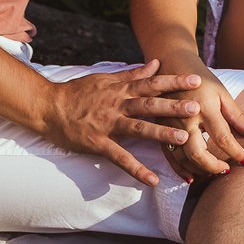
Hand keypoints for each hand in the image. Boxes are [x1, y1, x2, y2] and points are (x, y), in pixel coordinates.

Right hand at [42, 60, 205, 185]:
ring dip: (161, 133)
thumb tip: (155, 63)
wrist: (47, 106)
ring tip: (184, 139)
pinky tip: (152, 180)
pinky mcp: (97, 143)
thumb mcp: (105, 78)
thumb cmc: (76, 92)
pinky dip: (136, 169)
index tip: (196, 81)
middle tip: (197, 108)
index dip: (174, 81)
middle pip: (149, 104)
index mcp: (120, 89)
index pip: (151, 83)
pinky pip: (119, 157)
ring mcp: (107, 124)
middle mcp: (116, 105)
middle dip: (173, 106)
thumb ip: (132, 73)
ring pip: (138, 128)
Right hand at [155, 70, 243, 182]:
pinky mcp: (160, 128)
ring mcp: (170, 124)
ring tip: (213, 173)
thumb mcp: (221, 93)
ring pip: (182, 157)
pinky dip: (180, 169)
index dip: (236, 152)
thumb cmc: (200, 78)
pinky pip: (169, 155)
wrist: (170, 64)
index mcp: (204, 107)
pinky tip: (191, 177)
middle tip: (227, 170)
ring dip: (199, 170)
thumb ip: (237, 115)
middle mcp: (185, 118)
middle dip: (214, 166)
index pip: (223, 137)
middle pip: (198, 152)